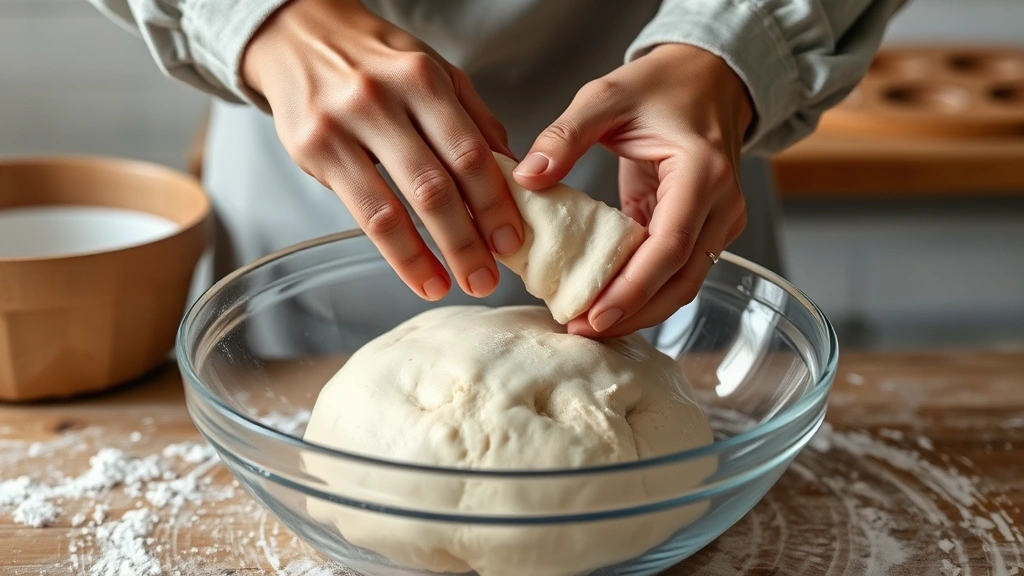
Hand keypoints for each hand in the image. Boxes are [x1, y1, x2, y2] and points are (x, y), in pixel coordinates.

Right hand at [241, 0, 522, 299]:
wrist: (297, 35)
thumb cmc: (374, 59)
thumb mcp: (432, 70)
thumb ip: (473, 119)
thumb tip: (513, 175)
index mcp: (422, 78)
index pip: (468, 152)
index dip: (494, 204)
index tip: (512, 241)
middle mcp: (382, 100)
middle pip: (435, 186)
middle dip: (468, 241)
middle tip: (489, 277)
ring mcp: (343, 126)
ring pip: (396, 207)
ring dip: (431, 256)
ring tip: (455, 284)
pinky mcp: (313, 150)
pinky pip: (363, 214)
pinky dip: (397, 253)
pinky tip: (418, 274)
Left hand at [513, 44, 751, 337]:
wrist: (708, 79)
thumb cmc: (660, 86)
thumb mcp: (606, 97)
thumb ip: (565, 135)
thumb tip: (527, 177)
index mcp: (702, 173)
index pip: (670, 247)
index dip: (632, 289)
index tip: (593, 315)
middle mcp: (721, 204)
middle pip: (682, 280)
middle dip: (633, 313)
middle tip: (582, 330)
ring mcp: (720, 221)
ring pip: (685, 284)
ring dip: (640, 310)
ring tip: (589, 325)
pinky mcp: (707, 230)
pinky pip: (678, 270)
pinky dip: (646, 290)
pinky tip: (608, 301)